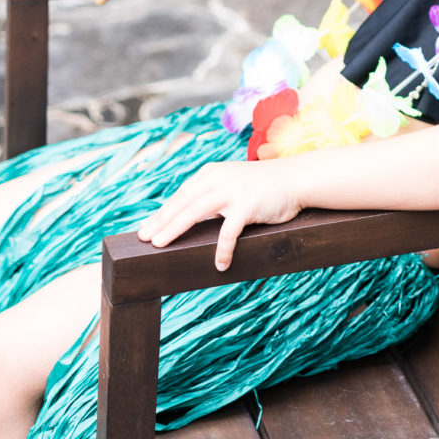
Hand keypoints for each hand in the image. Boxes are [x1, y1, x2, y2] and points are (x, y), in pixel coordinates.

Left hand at [137, 159, 302, 269]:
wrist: (295, 179)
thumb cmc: (263, 187)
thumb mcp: (233, 185)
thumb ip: (213, 197)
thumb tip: (189, 219)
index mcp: (212, 173)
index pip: (180, 195)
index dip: (162, 213)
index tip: (146, 229)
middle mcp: (217, 178)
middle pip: (181, 202)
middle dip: (160, 222)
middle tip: (143, 240)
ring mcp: (232, 190)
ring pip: (195, 211)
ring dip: (175, 230)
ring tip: (160, 246)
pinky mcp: (247, 204)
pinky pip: (229, 231)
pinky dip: (222, 249)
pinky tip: (220, 264)